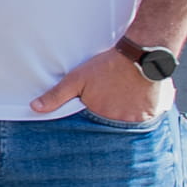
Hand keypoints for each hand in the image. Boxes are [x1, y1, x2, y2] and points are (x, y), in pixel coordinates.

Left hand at [33, 45, 170, 123]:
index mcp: (99, 116)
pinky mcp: (151, 114)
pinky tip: (134, 104)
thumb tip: (35, 107)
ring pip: (126, 125)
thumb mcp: (77, 79)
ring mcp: (137, 120)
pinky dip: (138, 115)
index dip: (88, 125)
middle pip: (109, 128)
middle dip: (106, 120)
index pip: (90, 129)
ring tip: (120, 103)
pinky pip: (144, 121)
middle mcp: (119, 122)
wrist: (140, 56)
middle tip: (108, 106)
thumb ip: (56, 95)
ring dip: (122, 118)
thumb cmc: (107, 67)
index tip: (88, 121)